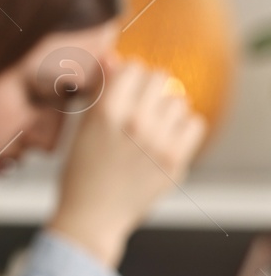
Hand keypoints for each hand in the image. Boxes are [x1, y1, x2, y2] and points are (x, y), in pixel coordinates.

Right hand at [48, 59, 206, 266]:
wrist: (92, 218)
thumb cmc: (81, 173)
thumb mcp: (82, 129)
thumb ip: (100, 91)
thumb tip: (113, 57)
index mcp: (105, 114)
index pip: (133, 68)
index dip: (128, 76)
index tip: (125, 88)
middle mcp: (134, 124)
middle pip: (159, 78)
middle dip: (149, 88)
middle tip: (139, 107)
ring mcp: (158, 142)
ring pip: (178, 100)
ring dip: (166, 109)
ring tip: (151, 127)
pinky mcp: (176, 160)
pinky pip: (194, 123)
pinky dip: (182, 127)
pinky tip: (165, 139)